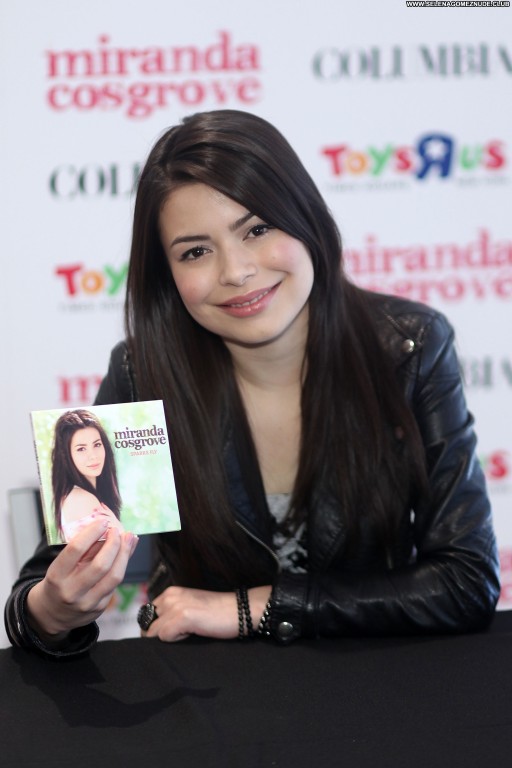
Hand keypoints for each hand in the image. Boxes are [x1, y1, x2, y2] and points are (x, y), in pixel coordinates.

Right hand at [26, 519, 137, 643]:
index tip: (102, 522)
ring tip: (129, 539)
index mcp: (57, 575)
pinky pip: (115, 584)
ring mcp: (87, 602)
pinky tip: (125, 554)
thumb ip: (84, 549)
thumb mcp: (62, 565)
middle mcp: (71, 591)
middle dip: (114, 544)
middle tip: (117, 531)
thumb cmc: (59, 581)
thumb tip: (107, 528)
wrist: (52, 614)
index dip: (92, 532)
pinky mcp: (99, 608)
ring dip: (125, 554)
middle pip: (101, 565)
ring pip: (114, 576)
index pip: (76, 549)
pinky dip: (122, 566)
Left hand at [144, 585, 271, 641]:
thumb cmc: (216, 614)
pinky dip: (176, 641)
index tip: (172, 634)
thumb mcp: (189, 607)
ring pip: (153, 632)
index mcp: (170, 593)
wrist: (239, 610)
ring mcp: (175, 606)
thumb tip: (152, 633)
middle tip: (180, 636)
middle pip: (146, 625)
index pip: (146, 616)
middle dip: (157, 635)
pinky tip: (192, 634)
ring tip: (188, 633)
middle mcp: (169, 596)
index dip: (155, 629)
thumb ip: (171, 614)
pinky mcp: (182, 617)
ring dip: (168, 639)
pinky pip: (164, 637)